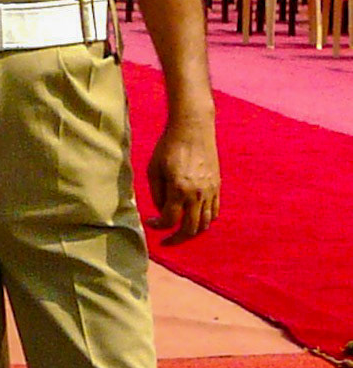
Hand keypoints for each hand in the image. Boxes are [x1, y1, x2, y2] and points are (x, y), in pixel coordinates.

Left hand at [146, 113, 219, 243]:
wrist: (193, 127)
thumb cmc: (168, 145)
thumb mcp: (153, 169)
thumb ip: (156, 194)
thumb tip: (161, 211)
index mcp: (179, 189)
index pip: (169, 220)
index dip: (158, 226)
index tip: (150, 222)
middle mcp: (198, 193)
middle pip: (190, 229)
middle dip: (176, 239)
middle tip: (166, 240)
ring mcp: (210, 190)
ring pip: (205, 223)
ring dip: (192, 232)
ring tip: (181, 232)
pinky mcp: (217, 185)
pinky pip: (215, 212)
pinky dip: (205, 221)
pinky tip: (194, 219)